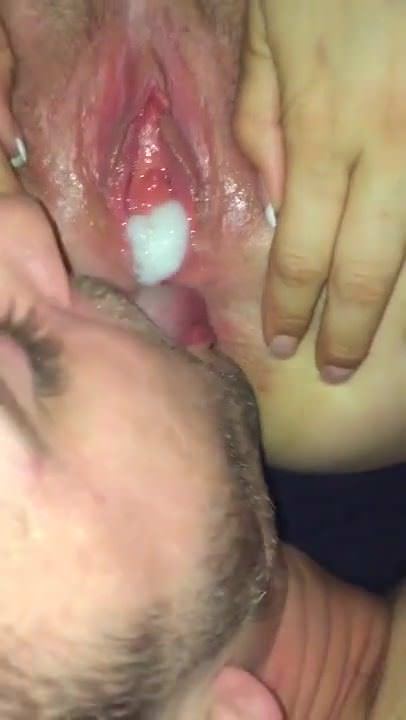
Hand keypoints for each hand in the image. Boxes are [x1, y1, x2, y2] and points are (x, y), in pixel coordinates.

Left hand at [234, 0, 405, 382]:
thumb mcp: (271, 37)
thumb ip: (266, 121)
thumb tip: (277, 196)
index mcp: (328, 129)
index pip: (303, 249)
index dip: (292, 305)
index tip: (284, 343)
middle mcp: (393, 147)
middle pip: (371, 266)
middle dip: (351, 329)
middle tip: (337, 372)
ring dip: (399, 299)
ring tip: (385, 345)